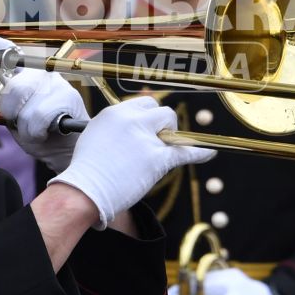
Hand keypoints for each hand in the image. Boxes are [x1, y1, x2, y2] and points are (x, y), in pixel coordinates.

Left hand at [0, 35, 80, 170]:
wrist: (67, 150)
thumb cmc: (40, 130)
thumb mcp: (12, 115)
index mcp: (27, 73)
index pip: (7, 50)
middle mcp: (42, 73)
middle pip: (13, 88)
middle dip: (11, 112)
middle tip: (21, 121)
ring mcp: (56, 84)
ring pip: (25, 107)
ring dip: (25, 126)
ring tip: (35, 129)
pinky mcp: (68, 98)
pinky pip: (37, 118)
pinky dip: (36, 132)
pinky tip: (45, 132)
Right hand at [50, 97, 214, 227]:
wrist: (84, 191)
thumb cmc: (86, 170)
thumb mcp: (94, 136)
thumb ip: (114, 128)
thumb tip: (129, 129)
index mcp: (115, 113)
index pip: (144, 104)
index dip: (149, 117)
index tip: (150, 127)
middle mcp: (132, 121)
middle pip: (162, 112)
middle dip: (164, 126)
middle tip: (158, 142)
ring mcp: (146, 139)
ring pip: (173, 130)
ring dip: (173, 139)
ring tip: (165, 152)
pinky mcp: (156, 159)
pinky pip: (185, 152)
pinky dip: (199, 153)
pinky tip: (210, 152)